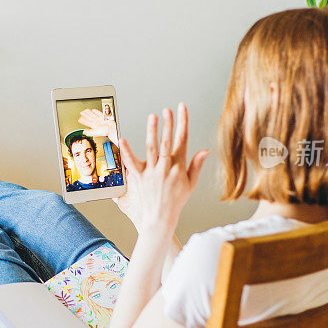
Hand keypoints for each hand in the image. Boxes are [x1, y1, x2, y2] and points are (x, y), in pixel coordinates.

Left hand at [78, 108, 117, 145]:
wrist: (112, 129)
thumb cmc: (106, 132)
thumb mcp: (96, 132)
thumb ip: (89, 132)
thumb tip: (84, 132)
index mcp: (94, 126)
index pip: (87, 122)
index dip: (83, 120)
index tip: (79, 119)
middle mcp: (96, 122)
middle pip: (89, 118)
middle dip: (85, 115)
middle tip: (81, 113)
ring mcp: (100, 120)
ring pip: (93, 115)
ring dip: (89, 113)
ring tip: (86, 110)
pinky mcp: (104, 117)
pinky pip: (99, 113)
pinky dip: (96, 111)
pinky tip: (93, 110)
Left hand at [117, 103, 207, 235]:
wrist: (161, 219)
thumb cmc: (175, 202)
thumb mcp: (190, 184)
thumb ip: (196, 165)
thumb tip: (205, 150)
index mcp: (179, 167)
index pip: (183, 139)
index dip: (183, 122)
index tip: (182, 108)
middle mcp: (166, 168)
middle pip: (168, 142)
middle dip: (168, 124)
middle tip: (167, 110)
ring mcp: (152, 173)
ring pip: (152, 148)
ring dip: (153, 132)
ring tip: (152, 117)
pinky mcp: (140, 178)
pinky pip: (132, 163)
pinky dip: (127, 151)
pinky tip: (123, 139)